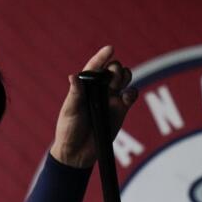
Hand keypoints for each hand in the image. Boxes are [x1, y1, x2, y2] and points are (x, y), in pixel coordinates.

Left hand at [49, 45, 137, 168]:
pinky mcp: (121, 110)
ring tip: (117, 88)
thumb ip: (75, 94)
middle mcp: (99, 89)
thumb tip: (73, 76)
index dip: (102, 56)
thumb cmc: (69, 130)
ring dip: (125, 77)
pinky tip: (126, 98)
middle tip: (111, 82)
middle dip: (115, 70)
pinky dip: (132, 93)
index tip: (110, 49)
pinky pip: (131, 95)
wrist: (78, 153)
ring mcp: (111, 99)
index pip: (94, 67)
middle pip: (113, 69)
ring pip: (124, 78)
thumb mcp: (70, 111)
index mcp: (85, 86)